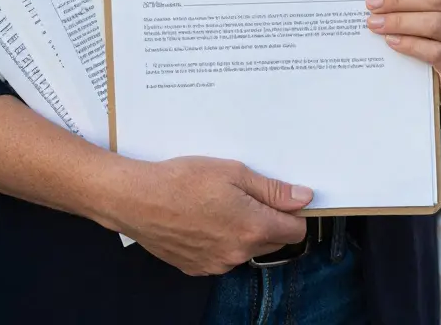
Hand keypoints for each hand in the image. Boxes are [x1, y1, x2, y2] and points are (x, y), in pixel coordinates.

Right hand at [110, 156, 310, 275]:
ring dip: (242, 232)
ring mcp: (217, 264)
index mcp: (254, 228)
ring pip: (246, 249)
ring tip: (217, 206)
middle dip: (268, 221)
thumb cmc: (183, 180)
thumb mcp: (233, 173)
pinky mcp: (198, 268)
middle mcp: (239, 252)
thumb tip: (304, 198)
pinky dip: (219, 241)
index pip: (295, 231)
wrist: (137, 200)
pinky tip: (201, 221)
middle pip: (273, 242)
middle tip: (245, 196)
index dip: (292, 212)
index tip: (280, 198)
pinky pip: (221, 256)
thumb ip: (272, 190)